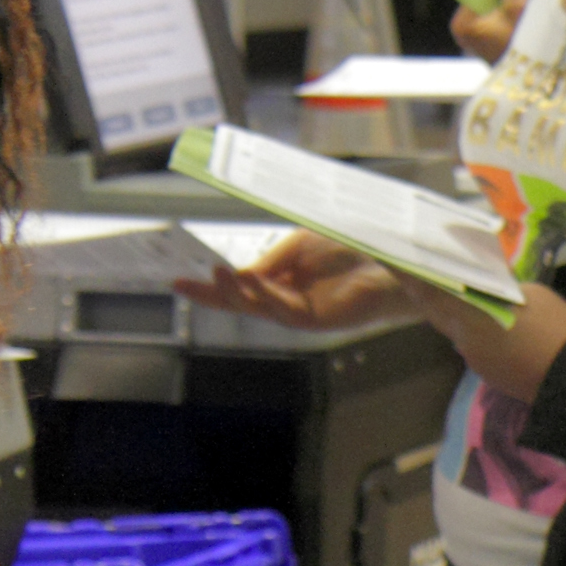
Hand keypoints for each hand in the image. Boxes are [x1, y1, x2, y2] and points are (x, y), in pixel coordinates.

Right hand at [172, 231, 414, 332]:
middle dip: (211, 295)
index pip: (239, 284)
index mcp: (278, 281)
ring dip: (236, 293)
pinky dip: (266, 296)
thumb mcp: (299, 245)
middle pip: (240, 301)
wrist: (388, 262)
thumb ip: (272, 258)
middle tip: (183, 286)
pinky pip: (284, 309)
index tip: (178, 281)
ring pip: (259, 307)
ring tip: (217, 276)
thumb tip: (243, 273)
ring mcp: (299, 313)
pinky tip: (252, 284)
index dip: (210, 285)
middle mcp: (284, 300)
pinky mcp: (316, 320)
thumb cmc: (348, 251)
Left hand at [414, 271, 565, 400]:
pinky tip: (497, 327)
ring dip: (460, 315)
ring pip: (459, 332)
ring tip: (473, 297)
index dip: (408, 276)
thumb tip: (489, 286)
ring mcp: (475, 361)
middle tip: (422, 274)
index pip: (428, 293)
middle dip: (430, 293)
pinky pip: (477, 347)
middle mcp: (463, 340)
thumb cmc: (554, 328)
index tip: (391, 261)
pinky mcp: (490, 375)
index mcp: (469, 316)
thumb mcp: (530, 294)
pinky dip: (480, 333)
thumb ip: (501, 288)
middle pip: (438, 313)